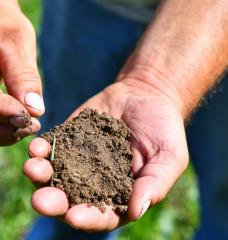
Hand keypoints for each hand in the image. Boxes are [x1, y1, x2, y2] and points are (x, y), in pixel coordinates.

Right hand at [0, 1, 43, 144]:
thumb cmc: (1, 22)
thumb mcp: (14, 42)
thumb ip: (23, 75)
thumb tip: (36, 109)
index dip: (7, 113)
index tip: (32, 119)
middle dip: (7, 129)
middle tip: (32, 127)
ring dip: (4, 132)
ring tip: (28, 126)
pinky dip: (1, 125)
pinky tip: (17, 120)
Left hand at [24, 78, 188, 231]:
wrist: (147, 96)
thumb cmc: (163, 128)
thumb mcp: (170, 156)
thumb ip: (155, 183)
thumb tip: (137, 211)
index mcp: (121, 192)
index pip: (103, 214)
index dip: (89, 218)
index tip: (74, 216)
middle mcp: (97, 180)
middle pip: (72, 199)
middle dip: (55, 201)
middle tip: (41, 200)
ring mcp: (82, 158)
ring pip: (57, 173)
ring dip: (42, 175)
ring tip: (33, 168)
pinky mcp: (72, 137)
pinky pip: (55, 146)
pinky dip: (43, 149)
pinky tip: (37, 147)